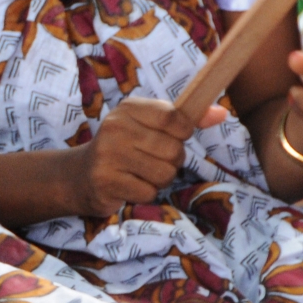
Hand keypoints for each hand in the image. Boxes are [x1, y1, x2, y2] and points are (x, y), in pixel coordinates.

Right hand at [66, 98, 224, 217]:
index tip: (172, 137)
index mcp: (128, 109)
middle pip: (173, 150)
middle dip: (170, 161)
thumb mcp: (149, 126)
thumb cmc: (123, 147)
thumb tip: (222, 113)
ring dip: (159, 180)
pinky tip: (129, 186)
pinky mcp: (106, 181)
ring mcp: (108, 155)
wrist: (80, 175)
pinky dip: (144, 193)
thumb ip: (185, 120)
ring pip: (164, 173)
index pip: (175, 118)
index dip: (182, 133)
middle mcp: (115, 128)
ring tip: (141, 174)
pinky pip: (148, 192)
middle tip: (151, 160)